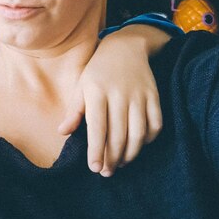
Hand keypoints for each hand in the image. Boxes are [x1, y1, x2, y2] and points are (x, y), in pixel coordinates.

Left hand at [57, 29, 163, 175]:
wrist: (125, 46)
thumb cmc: (98, 70)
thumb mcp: (81, 85)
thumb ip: (74, 110)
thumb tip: (62, 132)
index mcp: (97, 92)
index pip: (97, 127)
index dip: (96, 150)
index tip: (95, 168)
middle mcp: (119, 94)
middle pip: (118, 134)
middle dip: (112, 158)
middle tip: (107, 172)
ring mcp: (139, 95)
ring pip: (138, 133)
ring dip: (130, 153)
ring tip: (121, 163)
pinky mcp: (154, 96)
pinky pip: (155, 124)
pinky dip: (148, 139)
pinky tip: (138, 145)